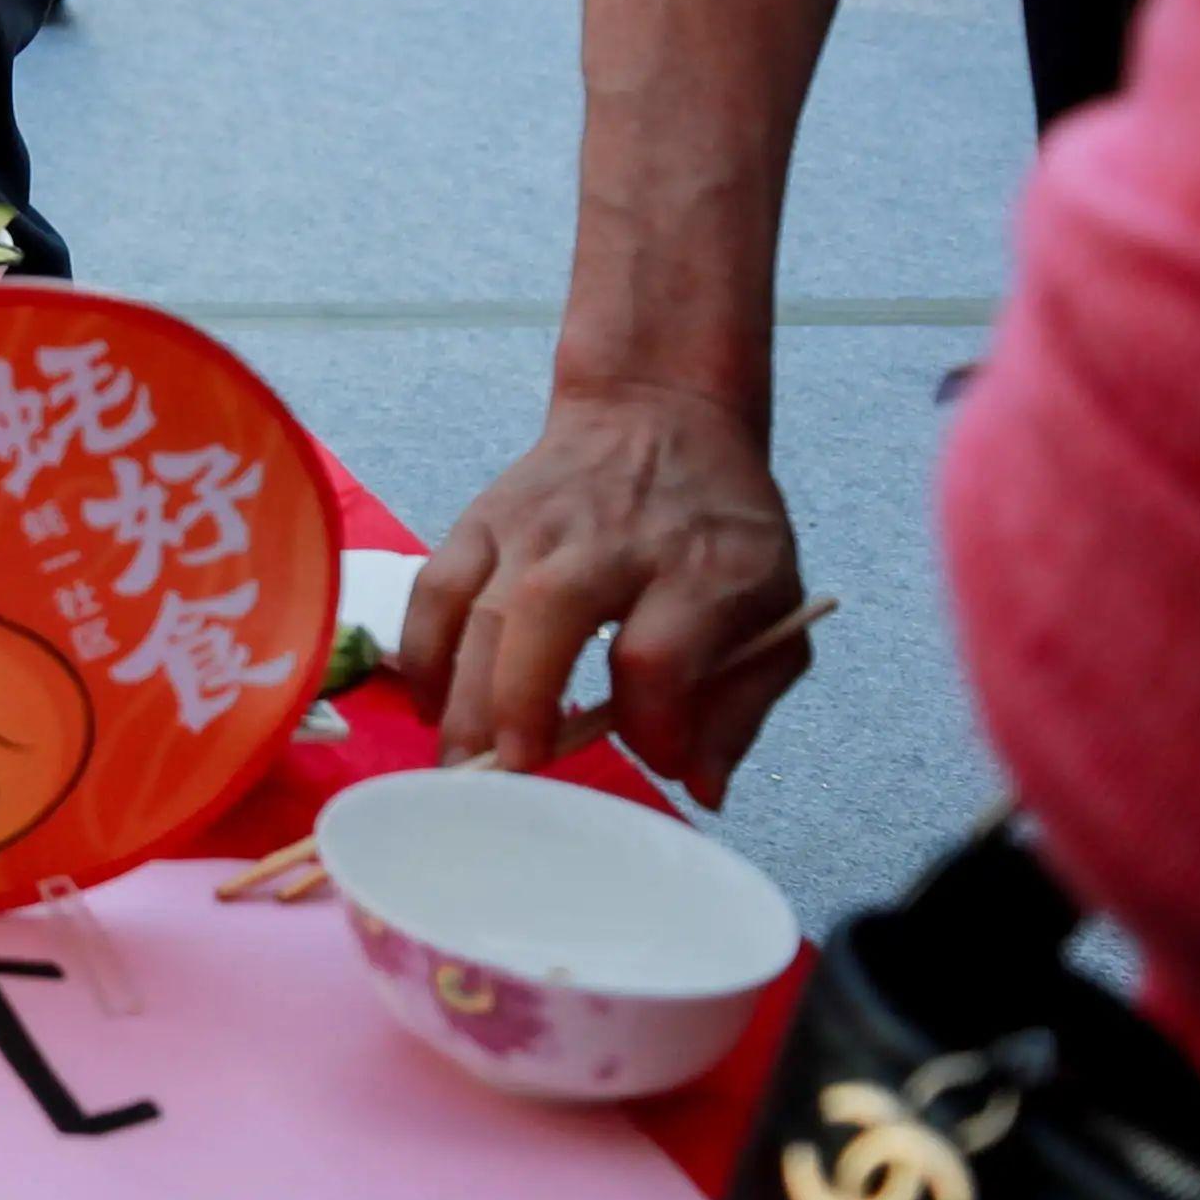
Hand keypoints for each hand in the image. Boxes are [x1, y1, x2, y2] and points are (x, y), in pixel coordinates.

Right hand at [399, 379, 814, 802]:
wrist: (659, 413)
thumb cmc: (721, 528)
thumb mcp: (776, 609)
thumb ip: (743, 704)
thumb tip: (698, 787)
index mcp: (699, 567)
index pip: (657, 657)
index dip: (650, 725)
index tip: (656, 761)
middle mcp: (609, 541)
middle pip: (548, 617)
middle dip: (522, 705)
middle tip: (513, 774)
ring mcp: (533, 526)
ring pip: (481, 608)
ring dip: (464, 693)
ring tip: (461, 764)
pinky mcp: (480, 519)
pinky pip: (434, 588)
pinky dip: (422, 651)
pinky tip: (429, 705)